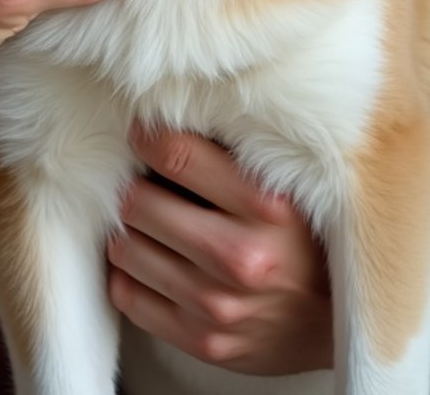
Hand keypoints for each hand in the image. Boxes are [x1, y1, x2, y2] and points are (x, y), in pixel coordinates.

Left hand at [107, 127, 332, 373]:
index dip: (146, 138)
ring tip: (148, 225)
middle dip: (134, 188)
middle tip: (144, 184)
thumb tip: (163, 119)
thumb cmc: (303, 241)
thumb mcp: (287, 188)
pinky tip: (150, 263)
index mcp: (268, 207)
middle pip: (138, 203)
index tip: (143, 135)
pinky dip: (129, 275)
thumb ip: (230, 156)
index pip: (176, 156)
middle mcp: (242, 258)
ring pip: (125, 249)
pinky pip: (128, 298)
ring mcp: (219, 306)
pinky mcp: (203, 342)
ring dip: (129, 232)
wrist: (336, 324)